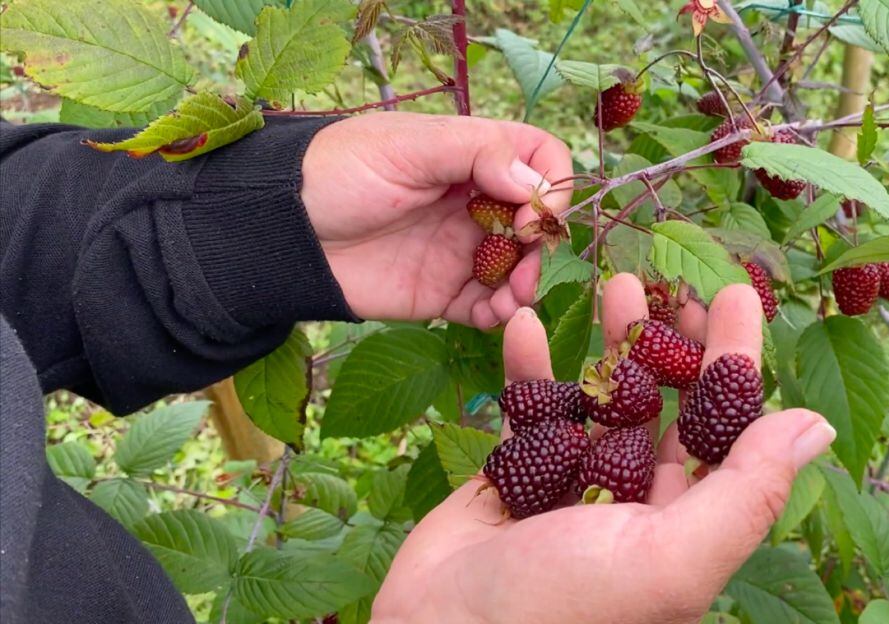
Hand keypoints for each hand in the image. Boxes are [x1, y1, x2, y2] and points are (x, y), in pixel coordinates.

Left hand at [300, 112, 572, 326]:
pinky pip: (488, 308)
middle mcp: (473, 202)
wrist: (284, 233)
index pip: (538, 158)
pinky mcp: (443, 293)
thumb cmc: (338, 172)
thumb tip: (535, 181)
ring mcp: (461, 249)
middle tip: (526, 253)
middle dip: (543, 240)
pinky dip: (501, 314)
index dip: (550, 182)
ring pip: (520, 267)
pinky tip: (495, 314)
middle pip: (537, 220)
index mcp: (470, 156)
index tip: (536, 209)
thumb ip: (477, 152)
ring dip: (529, 281)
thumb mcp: (406, 145)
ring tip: (514, 294)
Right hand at [370, 275, 836, 623]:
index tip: (735, 295)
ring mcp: (573, 487)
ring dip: (608, 344)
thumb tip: (817, 427)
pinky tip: (527, 325)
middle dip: (672, 340)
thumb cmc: (561, 607)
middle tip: (671, 282)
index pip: (726, 429)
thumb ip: (745, 493)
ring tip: (614, 284)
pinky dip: (530, 369)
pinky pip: (530, 412)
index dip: (735, 361)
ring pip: (602, 399)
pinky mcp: (515, 479)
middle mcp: (636, 504)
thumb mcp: (669, 557)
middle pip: (668, 404)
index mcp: (685, 524)